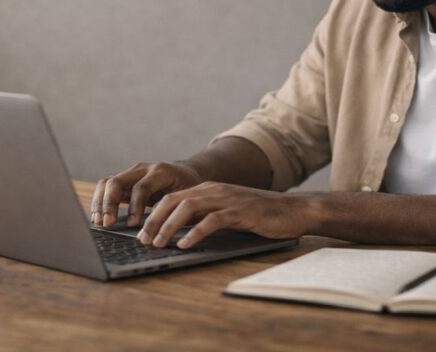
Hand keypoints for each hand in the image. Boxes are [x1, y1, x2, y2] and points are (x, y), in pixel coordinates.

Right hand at [90, 162, 204, 227]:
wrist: (187, 173)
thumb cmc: (189, 187)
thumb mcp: (186, 196)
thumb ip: (171, 206)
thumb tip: (154, 225)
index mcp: (160, 172)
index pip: (141, 187)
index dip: (135, 206)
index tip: (132, 225)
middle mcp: (142, 169)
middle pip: (117, 181)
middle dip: (109, 204)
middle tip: (107, 224)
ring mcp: (131, 173)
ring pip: (107, 182)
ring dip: (100, 202)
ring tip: (98, 222)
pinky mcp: (125, 181)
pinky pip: (106, 187)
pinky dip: (100, 201)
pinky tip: (98, 217)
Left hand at [137, 182, 308, 248]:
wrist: (293, 210)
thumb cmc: (260, 215)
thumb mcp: (227, 213)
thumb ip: (205, 217)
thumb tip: (179, 232)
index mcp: (209, 189)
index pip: (172, 197)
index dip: (154, 214)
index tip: (142, 232)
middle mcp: (214, 190)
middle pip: (174, 201)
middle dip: (155, 220)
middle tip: (143, 240)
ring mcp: (227, 199)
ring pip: (188, 208)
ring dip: (169, 226)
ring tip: (159, 243)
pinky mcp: (240, 211)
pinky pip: (211, 220)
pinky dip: (195, 233)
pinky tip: (185, 245)